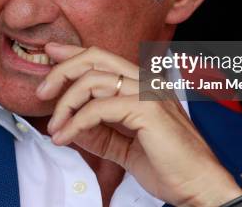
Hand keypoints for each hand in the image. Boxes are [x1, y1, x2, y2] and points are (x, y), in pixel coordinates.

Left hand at [35, 43, 241, 206]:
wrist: (199, 187)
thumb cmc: (169, 167)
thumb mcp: (123, 148)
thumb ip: (99, 134)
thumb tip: (68, 125)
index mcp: (143, 87)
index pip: (104, 58)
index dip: (74, 53)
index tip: (51, 53)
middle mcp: (146, 83)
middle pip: (96, 57)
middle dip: (63, 70)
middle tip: (42, 92)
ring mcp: (149, 93)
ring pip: (94, 80)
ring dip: (66, 103)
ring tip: (54, 126)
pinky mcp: (147, 109)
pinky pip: (99, 108)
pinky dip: (76, 122)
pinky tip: (66, 137)